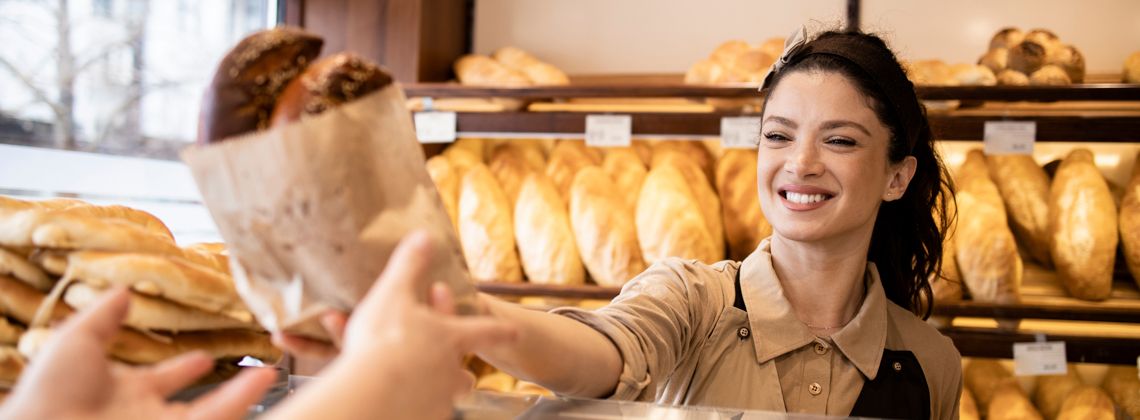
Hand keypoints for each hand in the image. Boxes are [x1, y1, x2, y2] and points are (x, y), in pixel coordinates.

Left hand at [0, 287, 276, 419]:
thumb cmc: (49, 392)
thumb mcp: (75, 340)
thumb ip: (104, 315)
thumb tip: (125, 290)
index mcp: (120, 391)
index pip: (161, 379)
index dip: (182, 368)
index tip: (203, 357)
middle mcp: (144, 413)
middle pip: (194, 402)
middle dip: (224, 389)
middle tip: (251, 372)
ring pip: (212, 413)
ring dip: (243, 395)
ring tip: (270, 374)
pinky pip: (216, 417)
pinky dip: (241, 400)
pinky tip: (263, 379)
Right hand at [267, 231, 517, 419]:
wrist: (374, 393)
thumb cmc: (385, 340)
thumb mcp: (394, 294)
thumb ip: (410, 265)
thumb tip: (424, 234)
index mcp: (451, 337)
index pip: (485, 331)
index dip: (500, 330)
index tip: (515, 332)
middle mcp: (450, 371)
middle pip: (463, 374)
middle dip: (462, 372)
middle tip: (465, 373)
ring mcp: (437, 400)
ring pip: (445, 398)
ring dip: (437, 393)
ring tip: (425, 391)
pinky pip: (422, 415)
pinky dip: (414, 411)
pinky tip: (402, 409)